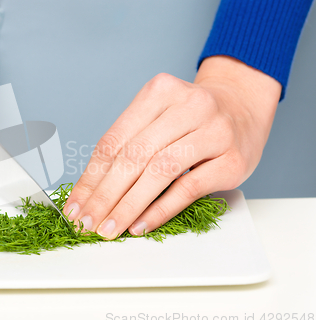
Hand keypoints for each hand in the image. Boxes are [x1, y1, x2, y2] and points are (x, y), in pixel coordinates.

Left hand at [63, 56, 280, 238]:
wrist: (243, 105)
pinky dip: (160, 209)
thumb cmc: (192, 117)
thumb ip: (129, 144)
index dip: (90, 177)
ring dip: (128, 205)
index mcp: (159, 91)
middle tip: (86, 221)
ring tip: (109, 228)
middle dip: (104, 195)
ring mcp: (214, 131)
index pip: (114, 141)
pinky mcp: (233, 160)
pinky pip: (188, 188)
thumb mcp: (158, 115)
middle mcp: (188, 105)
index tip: (75, 205)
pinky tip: (140, 224)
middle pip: (133, 156)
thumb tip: (91, 191)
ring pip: (159, 171)